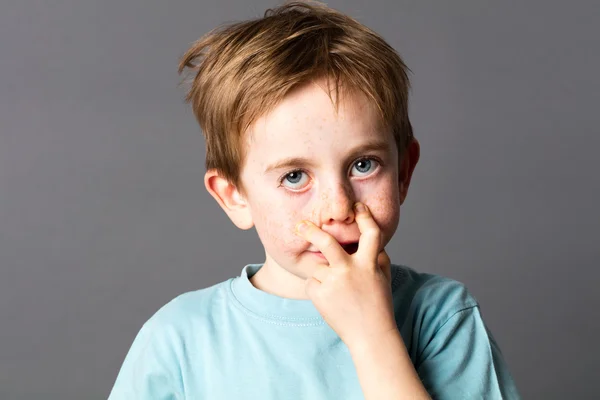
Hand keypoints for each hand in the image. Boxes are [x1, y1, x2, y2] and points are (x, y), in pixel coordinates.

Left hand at [294, 202, 396, 347]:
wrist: (370, 335)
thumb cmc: (378, 303)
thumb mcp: (383, 277)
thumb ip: (377, 256)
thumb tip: (366, 238)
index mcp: (369, 263)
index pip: (369, 233)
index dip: (365, 216)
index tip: (358, 206)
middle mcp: (350, 270)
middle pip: (326, 242)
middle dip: (310, 230)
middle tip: (299, 225)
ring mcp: (333, 283)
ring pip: (317, 266)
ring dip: (322, 273)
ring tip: (337, 291)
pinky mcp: (320, 295)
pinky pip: (312, 282)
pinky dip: (319, 288)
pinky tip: (331, 300)